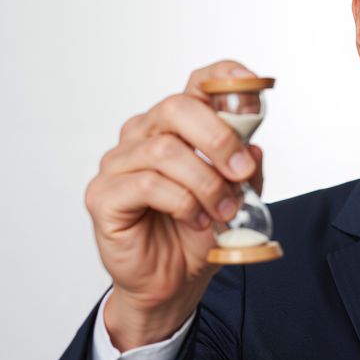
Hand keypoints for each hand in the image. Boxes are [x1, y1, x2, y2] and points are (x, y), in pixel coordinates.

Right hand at [84, 60, 265, 349]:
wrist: (172, 282)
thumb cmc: (196, 233)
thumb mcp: (238, 198)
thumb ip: (248, 169)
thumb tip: (255, 146)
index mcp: (177, 126)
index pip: (198, 84)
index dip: (225, 77)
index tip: (254, 87)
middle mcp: (143, 135)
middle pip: (177, 107)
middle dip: (219, 138)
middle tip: (241, 171)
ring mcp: (118, 162)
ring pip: (166, 151)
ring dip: (205, 183)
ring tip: (222, 210)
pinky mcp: (103, 194)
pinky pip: (147, 184)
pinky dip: (182, 202)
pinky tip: (194, 219)